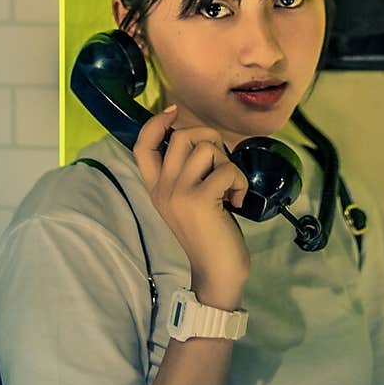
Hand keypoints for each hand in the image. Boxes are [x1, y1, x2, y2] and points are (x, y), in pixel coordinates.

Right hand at [133, 106, 249, 307]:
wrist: (216, 272)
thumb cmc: (209, 233)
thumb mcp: (188, 200)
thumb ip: (186, 173)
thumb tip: (201, 138)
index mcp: (156, 188)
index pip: (142, 146)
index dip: (156, 122)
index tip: (174, 112)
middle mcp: (163, 188)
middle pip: (182, 136)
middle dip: (210, 139)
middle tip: (221, 164)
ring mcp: (179, 193)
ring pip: (207, 148)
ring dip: (227, 162)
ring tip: (230, 187)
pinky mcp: (200, 199)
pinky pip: (227, 169)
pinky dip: (240, 182)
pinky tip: (238, 202)